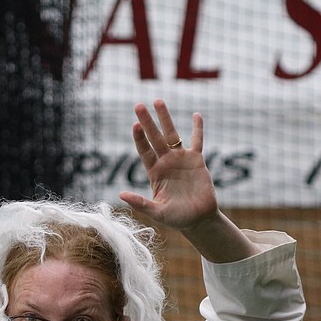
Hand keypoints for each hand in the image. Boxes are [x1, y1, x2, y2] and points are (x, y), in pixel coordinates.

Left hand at [119, 99, 258, 262]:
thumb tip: (121, 195)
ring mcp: (181, 159)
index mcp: (154, 172)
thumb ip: (140, 203)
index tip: (135, 125)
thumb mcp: (157, 212)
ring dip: (165, 118)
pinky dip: (198, 129)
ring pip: (172, 134)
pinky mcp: (197, 161)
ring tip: (158, 101)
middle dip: (147, 122)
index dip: (139, 138)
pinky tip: (196, 115)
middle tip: (138, 105)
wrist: (199, 220)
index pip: (144, 151)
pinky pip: (197, 141)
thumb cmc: (177, 218)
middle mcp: (166, 162)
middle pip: (155, 138)